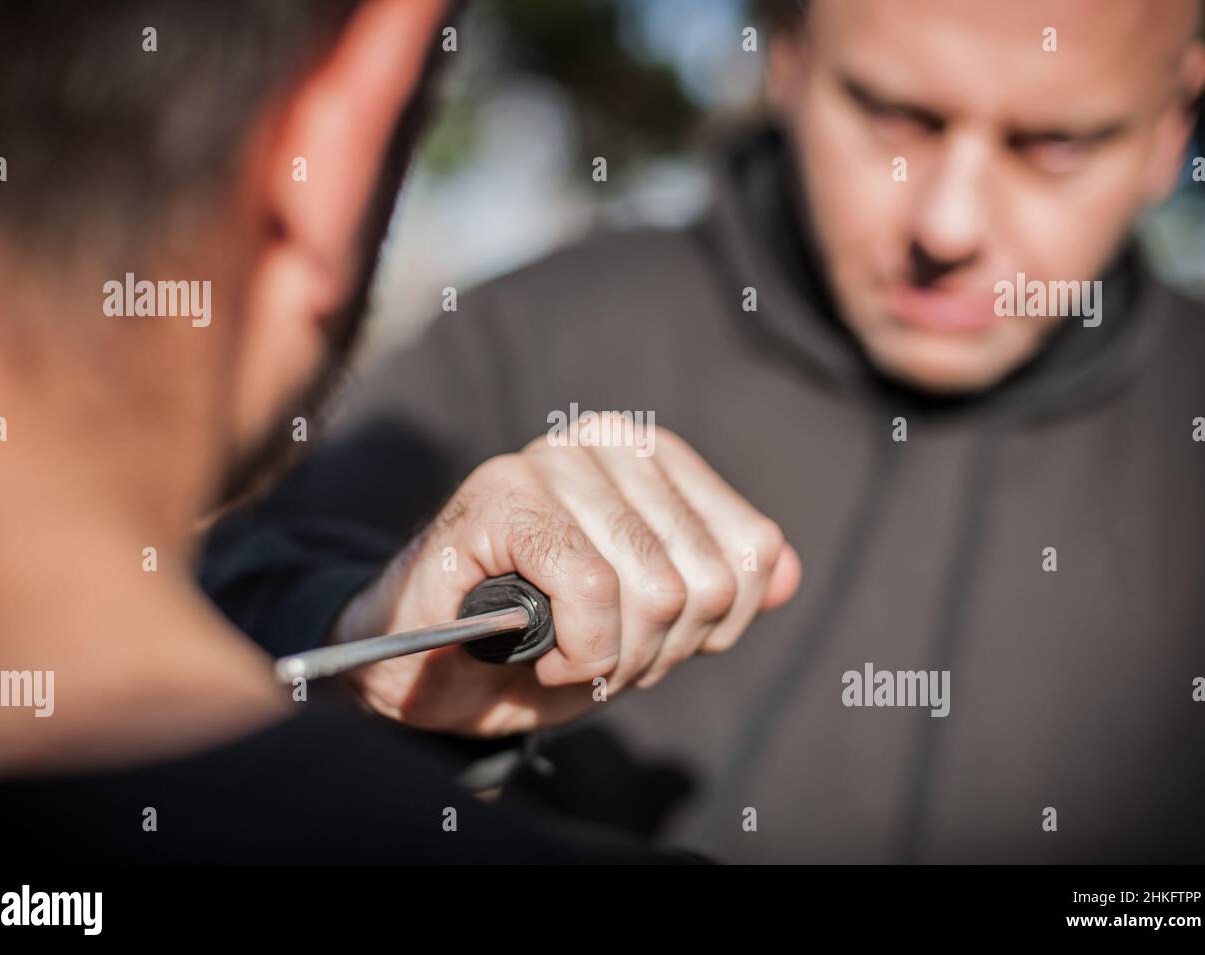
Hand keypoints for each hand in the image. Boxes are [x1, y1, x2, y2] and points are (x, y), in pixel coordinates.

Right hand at [331, 420, 801, 735]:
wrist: (417, 666)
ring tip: (567, 655)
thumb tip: (786, 572)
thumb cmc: (534, 637)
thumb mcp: (645, 622)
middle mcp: (601, 443)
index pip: (749, 549)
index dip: (712, 627)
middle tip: (598, 659)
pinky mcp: (496, 498)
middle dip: (658, 653)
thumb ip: (717, 591)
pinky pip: (591, 592)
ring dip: (616, 660)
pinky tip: (540, 655)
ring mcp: (546, 463)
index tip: (648, 643)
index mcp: (647, 456)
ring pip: (654, 591)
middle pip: (705, 581)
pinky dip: (579, 651)